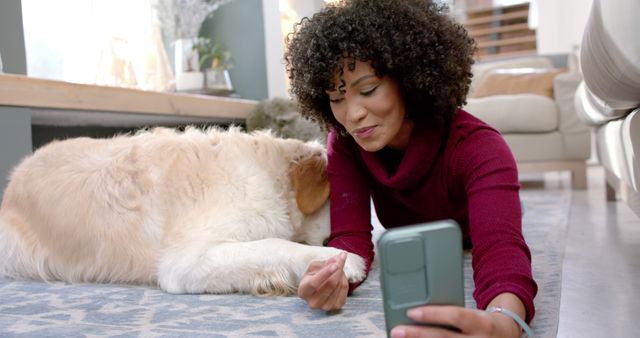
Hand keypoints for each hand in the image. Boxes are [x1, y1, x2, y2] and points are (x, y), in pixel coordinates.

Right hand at [297, 252, 348, 310]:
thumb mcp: (314, 267)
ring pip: (339, 285)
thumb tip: (337, 259)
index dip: (325, 273)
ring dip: (341, 273)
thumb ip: (324, 263)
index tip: (335, 264)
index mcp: (303, 291)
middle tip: (341, 257)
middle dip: (338, 269)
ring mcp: (325, 307)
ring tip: (337, 268)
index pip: (314, 283)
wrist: (316, 290)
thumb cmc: (313, 277)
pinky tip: (340, 277)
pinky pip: (345, 290)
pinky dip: (345, 280)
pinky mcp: (336, 307)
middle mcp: (313, 303)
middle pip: (330, 284)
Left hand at [390, 305, 520, 337]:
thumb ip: (450, 314)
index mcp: (481, 323)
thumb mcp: (472, 314)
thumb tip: (418, 313)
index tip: (411, 312)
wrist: (506, 337)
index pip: (455, 316)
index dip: (432, 314)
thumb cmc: (482, 324)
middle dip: (418, 335)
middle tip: (397, 331)